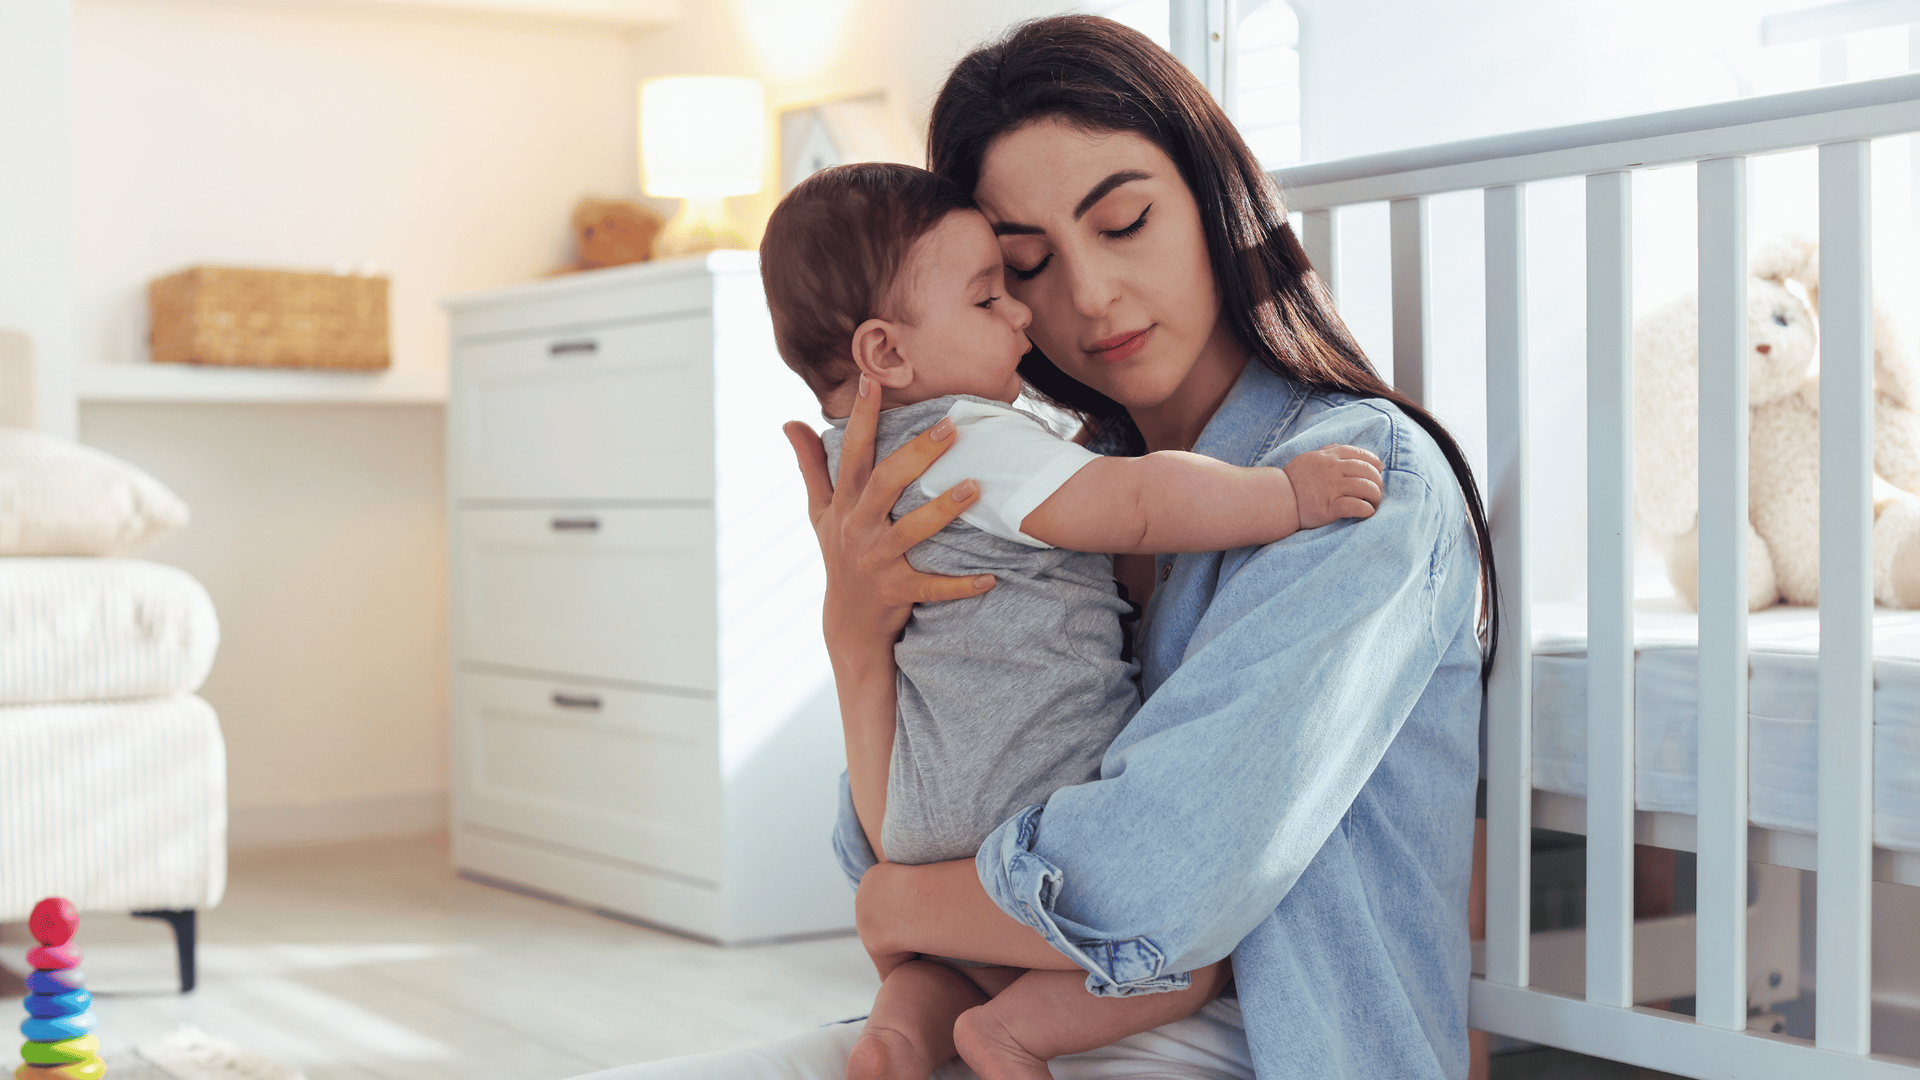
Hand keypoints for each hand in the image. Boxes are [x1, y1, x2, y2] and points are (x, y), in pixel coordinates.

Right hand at [784, 376, 997, 668]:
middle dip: (917, 453)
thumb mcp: (819, 511)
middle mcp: (858, 527)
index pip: (851, 452)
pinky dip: (961, 585)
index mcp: (844, 503)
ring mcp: (877, 560)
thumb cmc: (838, 554)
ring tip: (975, 487)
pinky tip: (990, 577)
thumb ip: (810, 465)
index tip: (871, 379)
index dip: (859, 416)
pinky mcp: (898, 591)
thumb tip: (789, 421)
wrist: (847, 623)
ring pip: (911, 531)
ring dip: (943, 510)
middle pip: (885, 483)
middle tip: (950, 426)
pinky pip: (932, 586)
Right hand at [1284, 444, 1383, 528]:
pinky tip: (1367, 512)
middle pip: (1367, 471)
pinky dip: (1367, 510)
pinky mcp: (1330, 507)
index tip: (1379, 468)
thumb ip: (1326, 452)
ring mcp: (1332, 488)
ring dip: (1376, 496)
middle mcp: (1333, 470)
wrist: (1276, 499)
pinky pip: (1356, 506)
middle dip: (1377, 481)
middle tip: (1377, 490)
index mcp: (1328, 457)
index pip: (1358, 454)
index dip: (1373, 461)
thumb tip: (1342, 449)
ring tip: (1374, 502)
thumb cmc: (1292, 480)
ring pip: (1367, 488)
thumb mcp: (1308, 458)